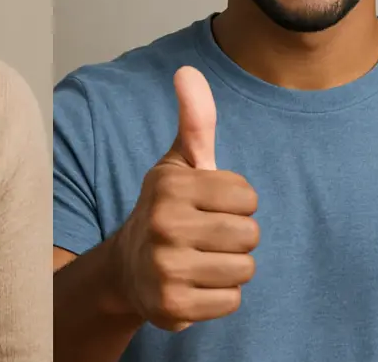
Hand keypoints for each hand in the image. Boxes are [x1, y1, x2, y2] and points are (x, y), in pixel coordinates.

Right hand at [111, 66, 258, 331]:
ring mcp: (165, 268)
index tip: (210, 205)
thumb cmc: (167, 208)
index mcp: (170, 185)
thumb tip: (188, 71)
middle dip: (236, 236)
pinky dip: (220, 296)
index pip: (248, 197)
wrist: (127, 268)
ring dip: (230, 267)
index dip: (237, 202)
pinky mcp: (172, 307)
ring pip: (244, 269)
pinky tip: (196, 284)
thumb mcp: (179, 162)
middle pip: (250, 234)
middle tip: (206, 235)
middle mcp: (164, 225)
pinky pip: (232, 301)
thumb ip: (195, 119)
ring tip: (202, 259)